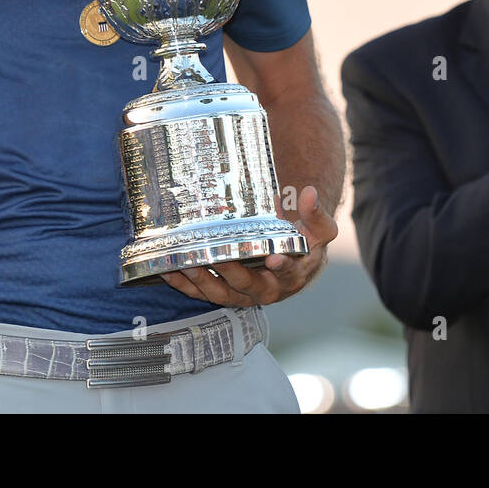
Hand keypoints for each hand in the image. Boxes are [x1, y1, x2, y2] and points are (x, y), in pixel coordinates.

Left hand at [160, 185, 337, 306]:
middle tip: (214, 255)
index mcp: (292, 275)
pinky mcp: (226, 294)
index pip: (287, 272)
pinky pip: (203, 293)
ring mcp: (244, 295)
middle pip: (246, 284)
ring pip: (221, 293)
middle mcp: (267, 290)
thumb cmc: (306, 245)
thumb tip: (310, 192)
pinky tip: (169, 270)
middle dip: (228, 271)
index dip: (281, 267)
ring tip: (186, 262)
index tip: (273, 259)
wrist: (295, 265)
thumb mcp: (319, 231)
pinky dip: (186, 285)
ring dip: (201, 280)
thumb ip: (315, 214)